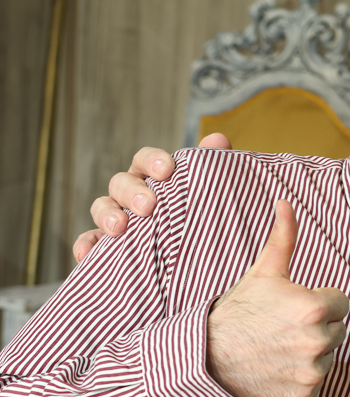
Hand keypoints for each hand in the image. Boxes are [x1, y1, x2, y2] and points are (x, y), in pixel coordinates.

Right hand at [73, 132, 231, 261]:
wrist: (195, 256)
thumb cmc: (200, 216)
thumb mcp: (208, 194)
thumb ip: (211, 168)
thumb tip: (218, 139)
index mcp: (154, 177)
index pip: (146, 160)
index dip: (154, 161)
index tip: (167, 170)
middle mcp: (131, 193)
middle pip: (121, 182)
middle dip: (132, 191)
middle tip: (148, 206)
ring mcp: (116, 217)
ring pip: (101, 207)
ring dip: (107, 214)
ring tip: (119, 227)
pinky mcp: (106, 245)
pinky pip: (89, 241)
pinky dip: (85, 245)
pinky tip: (86, 254)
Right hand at [205, 200, 348, 396]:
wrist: (206, 357)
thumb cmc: (238, 310)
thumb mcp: (263, 272)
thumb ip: (283, 238)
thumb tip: (287, 202)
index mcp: (316, 308)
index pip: (341, 302)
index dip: (319, 301)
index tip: (293, 306)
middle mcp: (318, 341)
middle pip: (337, 330)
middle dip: (317, 326)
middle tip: (282, 327)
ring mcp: (312, 373)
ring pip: (328, 356)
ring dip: (311, 353)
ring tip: (278, 346)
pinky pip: (316, 383)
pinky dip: (300, 378)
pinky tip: (276, 367)